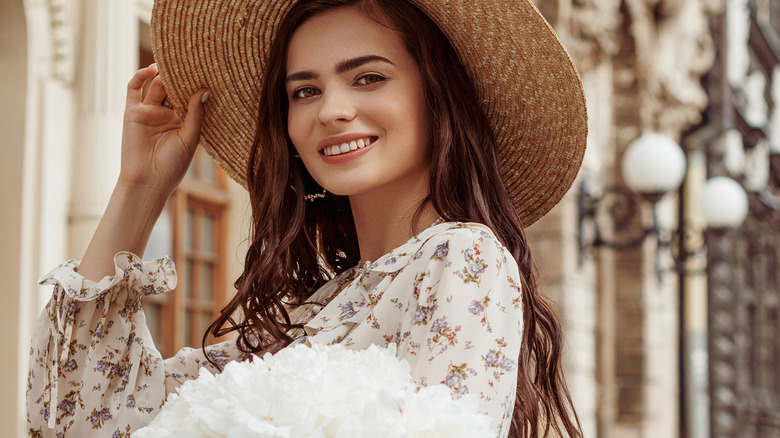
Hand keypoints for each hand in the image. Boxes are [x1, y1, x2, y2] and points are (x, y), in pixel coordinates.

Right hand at [118, 64, 208, 196]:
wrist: (147, 181)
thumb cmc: (172, 165)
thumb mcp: (189, 138)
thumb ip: (195, 114)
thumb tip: (204, 90)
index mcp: (183, 121)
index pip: (189, 97)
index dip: (195, 86)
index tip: (208, 71)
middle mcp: (166, 115)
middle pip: (173, 89)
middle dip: (180, 77)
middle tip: (191, 62)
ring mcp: (149, 112)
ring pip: (157, 86)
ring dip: (164, 75)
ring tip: (174, 64)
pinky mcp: (133, 112)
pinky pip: (134, 89)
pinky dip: (141, 76)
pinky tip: (152, 69)